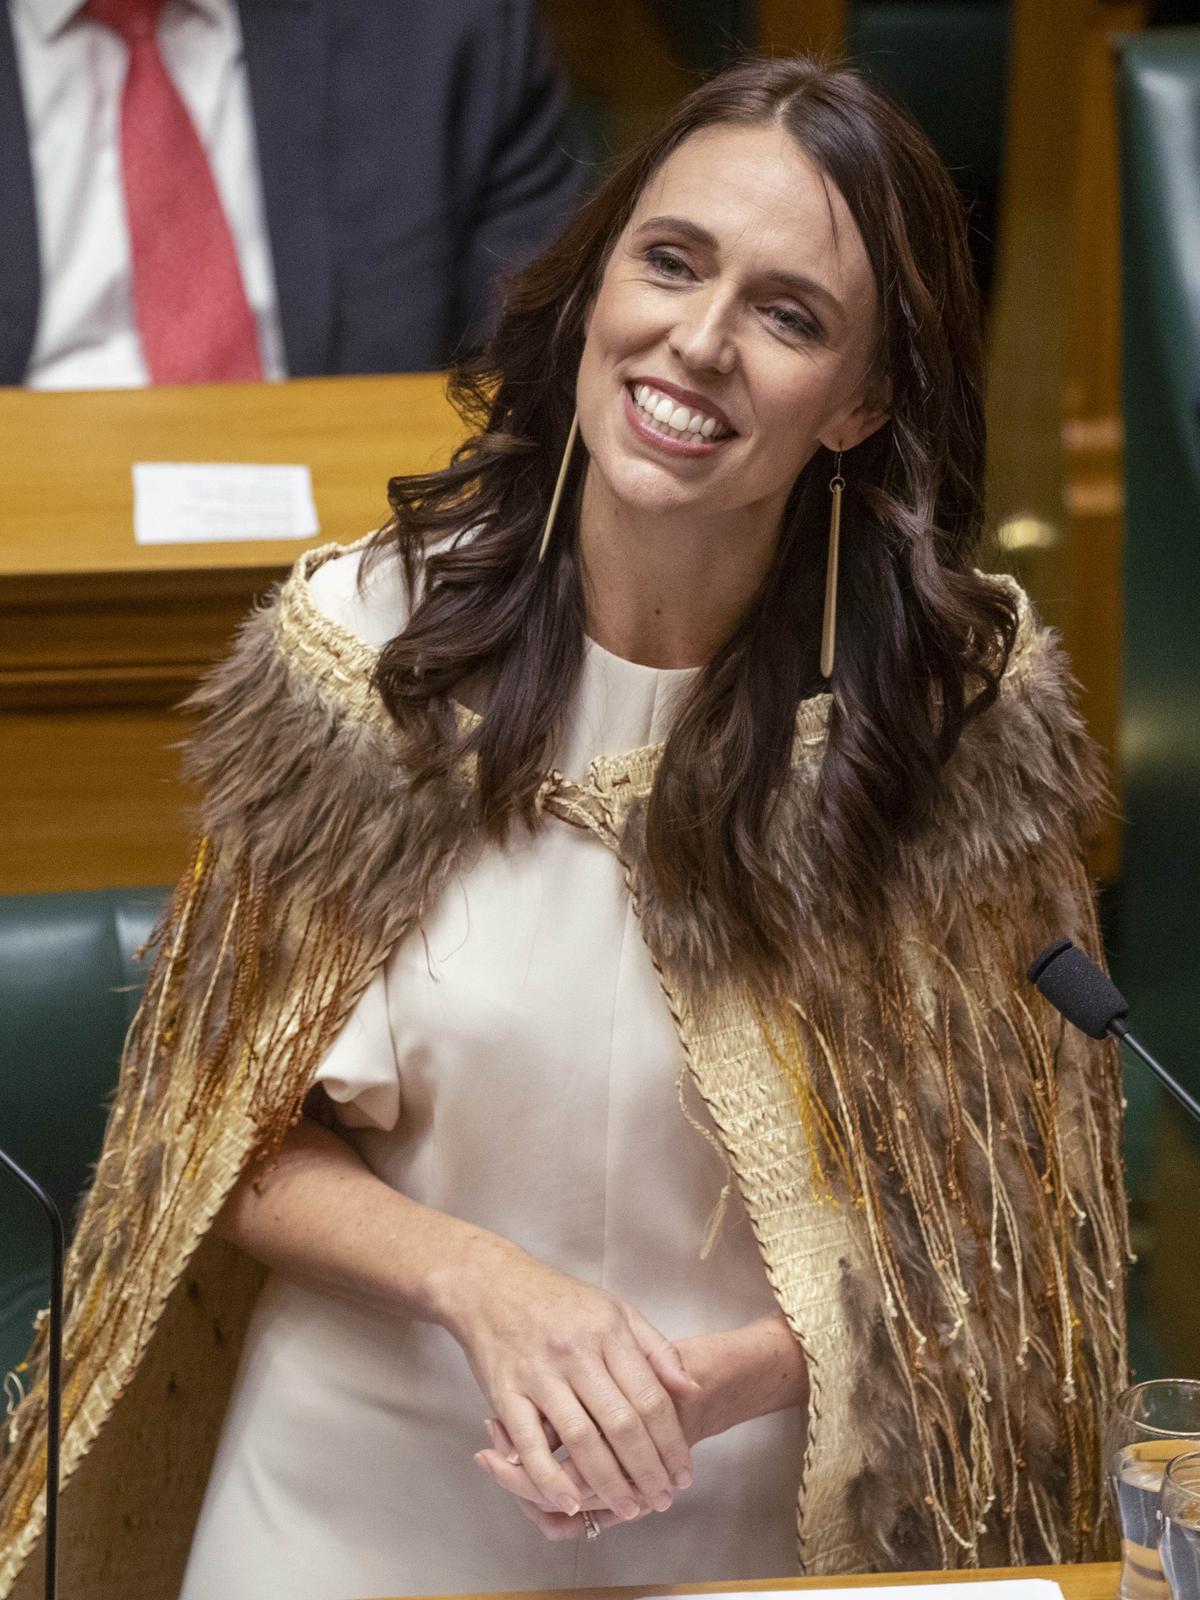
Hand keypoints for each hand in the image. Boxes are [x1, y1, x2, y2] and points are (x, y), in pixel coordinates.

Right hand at [474, 1314, 808, 1539]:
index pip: (649, 1398)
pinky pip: (531, 1445)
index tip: (683, 1474)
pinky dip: (551, 1479)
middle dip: (647, 1471)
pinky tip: (572, 1502)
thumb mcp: (614, 1308)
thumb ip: (655, 1349)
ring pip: (581, 1440)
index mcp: (608, 1331)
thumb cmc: (558, 1301)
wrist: (491, 1285)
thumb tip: (691, 1389)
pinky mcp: (505, 1393)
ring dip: (609, 1483)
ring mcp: (539, 1374)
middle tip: (661, 1501)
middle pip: (620, 1424)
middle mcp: (576, 1353)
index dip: (670, 1443)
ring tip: (629, 1508)